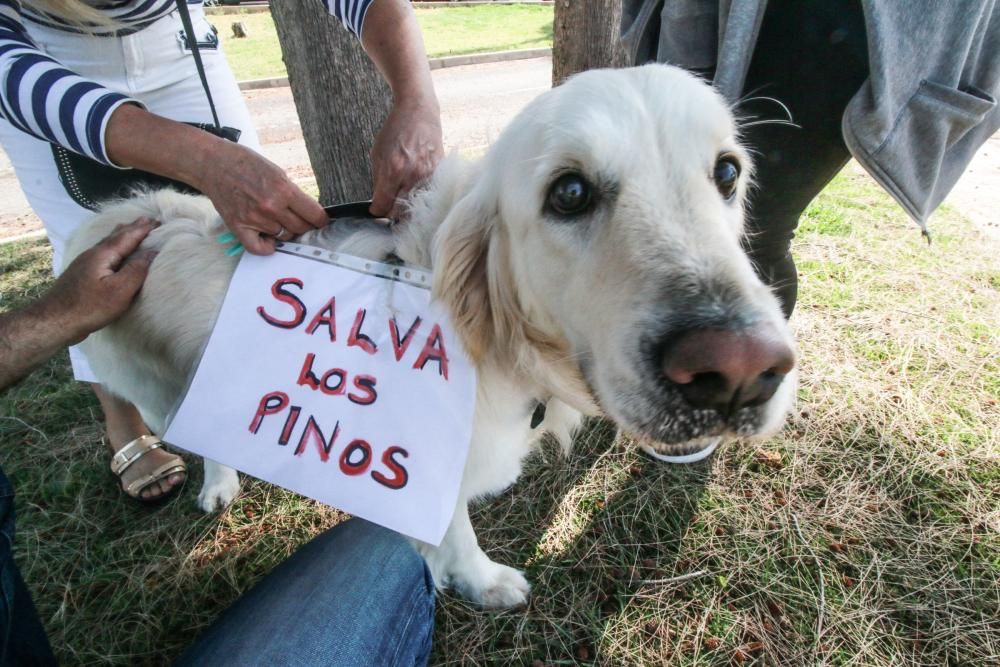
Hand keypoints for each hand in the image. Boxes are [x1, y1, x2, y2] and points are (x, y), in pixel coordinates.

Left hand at [40, 217, 158, 342]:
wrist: (54, 320)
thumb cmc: (90, 306)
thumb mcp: (120, 290)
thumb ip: (137, 270)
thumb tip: (152, 252)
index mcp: (103, 254)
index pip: (127, 237)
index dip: (142, 229)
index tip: (157, 220)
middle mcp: (92, 254)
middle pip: (115, 236)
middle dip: (132, 228)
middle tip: (146, 220)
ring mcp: (84, 263)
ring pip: (107, 243)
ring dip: (121, 235)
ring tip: (130, 229)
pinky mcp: (81, 274)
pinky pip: (102, 252)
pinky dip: (113, 246)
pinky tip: (112, 252)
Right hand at [195, 140, 327, 254]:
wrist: (214, 164)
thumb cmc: (246, 163)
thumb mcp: (277, 172)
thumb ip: (292, 193)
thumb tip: (308, 211)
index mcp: (284, 190)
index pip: (314, 215)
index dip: (321, 220)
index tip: (321, 221)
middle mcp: (271, 207)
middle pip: (301, 229)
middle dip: (304, 226)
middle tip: (298, 220)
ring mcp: (255, 219)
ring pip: (283, 237)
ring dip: (284, 232)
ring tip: (278, 221)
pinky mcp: (239, 227)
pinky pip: (259, 248)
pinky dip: (267, 247)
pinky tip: (269, 239)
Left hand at [369, 93, 442, 218]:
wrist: (418, 111)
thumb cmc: (396, 130)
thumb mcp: (377, 153)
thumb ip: (378, 180)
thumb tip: (379, 201)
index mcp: (393, 171)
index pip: (382, 206)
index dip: (376, 210)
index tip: (376, 209)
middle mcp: (412, 176)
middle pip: (400, 212)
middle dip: (391, 213)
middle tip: (388, 207)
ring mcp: (428, 175)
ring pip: (417, 207)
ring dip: (408, 207)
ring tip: (402, 201)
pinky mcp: (440, 173)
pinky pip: (429, 195)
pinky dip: (421, 196)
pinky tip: (416, 190)